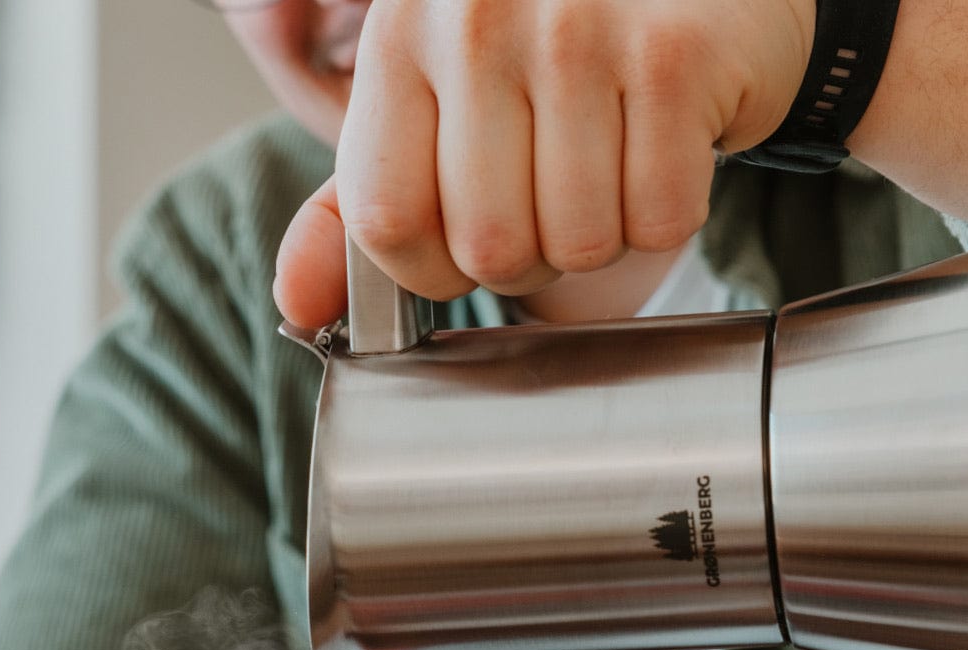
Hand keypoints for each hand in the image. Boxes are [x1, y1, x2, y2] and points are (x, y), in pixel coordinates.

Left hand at [274, 0, 813, 328]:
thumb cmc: (549, 59)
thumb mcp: (431, 117)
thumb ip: (355, 211)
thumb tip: (295, 304)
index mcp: (401, 36)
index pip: (388, 223)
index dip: (436, 268)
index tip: (467, 239)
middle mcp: (476, 17)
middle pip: (491, 249)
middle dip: (532, 257)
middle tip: (556, 190)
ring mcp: (578, 28)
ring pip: (579, 244)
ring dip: (602, 235)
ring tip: (609, 161)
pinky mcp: (672, 56)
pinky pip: (658, 219)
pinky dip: (666, 211)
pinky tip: (660, 145)